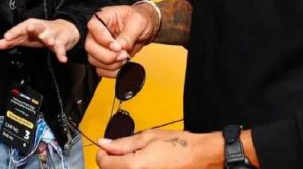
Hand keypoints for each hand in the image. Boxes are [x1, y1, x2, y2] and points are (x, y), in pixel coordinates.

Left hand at [0, 18, 79, 63]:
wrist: (64, 30)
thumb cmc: (40, 34)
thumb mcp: (24, 37)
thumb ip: (9, 42)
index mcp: (30, 27)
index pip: (20, 28)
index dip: (14, 32)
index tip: (7, 37)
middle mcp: (40, 29)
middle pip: (36, 26)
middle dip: (33, 27)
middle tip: (30, 27)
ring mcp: (51, 34)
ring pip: (50, 36)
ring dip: (49, 38)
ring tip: (49, 42)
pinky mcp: (61, 42)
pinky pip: (61, 48)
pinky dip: (62, 53)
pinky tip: (62, 59)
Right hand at [85, 4, 156, 77]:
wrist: (146, 28)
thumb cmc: (140, 19)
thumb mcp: (138, 23)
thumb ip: (127, 36)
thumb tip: (119, 48)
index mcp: (103, 17)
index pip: (93, 26)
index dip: (103, 39)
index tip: (117, 47)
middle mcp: (98, 31)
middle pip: (90, 46)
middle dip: (107, 56)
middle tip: (123, 55)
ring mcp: (99, 45)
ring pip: (93, 60)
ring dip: (110, 65)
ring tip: (125, 58)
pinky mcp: (103, 57)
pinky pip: (100, 69)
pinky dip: (111, 71)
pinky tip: (122, 66)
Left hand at [95, 130, 224, 168]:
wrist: (200, 158)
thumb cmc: (179, 147)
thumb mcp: (148, 137)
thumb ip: (123, 143)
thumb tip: (105, 143)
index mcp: (134, 166)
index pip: (104, 163)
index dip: (102, 153)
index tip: (106, 148)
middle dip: (112, 161)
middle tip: (120, 151)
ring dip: (122, 167)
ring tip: (135, 158)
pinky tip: (142, 165)